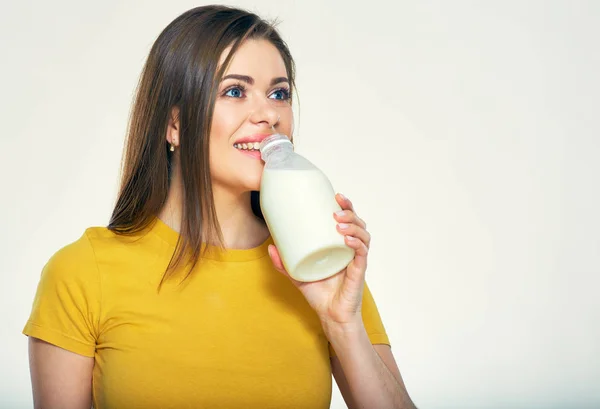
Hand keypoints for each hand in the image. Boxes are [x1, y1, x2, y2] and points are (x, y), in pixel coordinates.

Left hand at [268, 193, 370, 329]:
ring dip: (353, 224)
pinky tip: (346, 238)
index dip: (345, 205)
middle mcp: (351, 249)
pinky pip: (362, 252)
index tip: (335, 195)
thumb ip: (284, 263)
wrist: (330, 315)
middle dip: (350, 211)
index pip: (347, 220)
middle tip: (336, 207)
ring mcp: (356, 259)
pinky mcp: (359, 270)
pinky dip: (357, 243)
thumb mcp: (297, 274)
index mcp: (339, 244)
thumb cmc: (319, 294)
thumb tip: (270, 246)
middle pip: (358, 222)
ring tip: (338, 222)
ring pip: (363, 234)